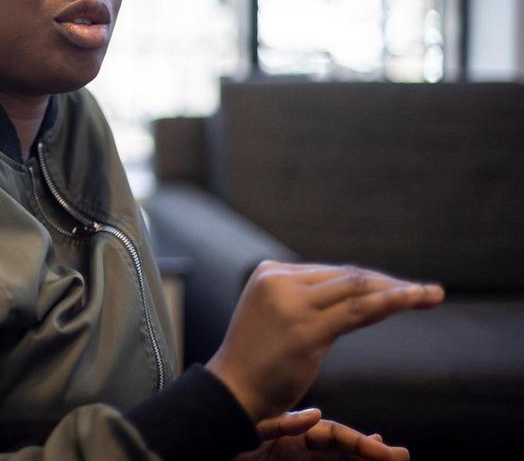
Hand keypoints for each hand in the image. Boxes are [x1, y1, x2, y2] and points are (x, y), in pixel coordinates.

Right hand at [206, 261, 443, 421]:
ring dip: (400, 291)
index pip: (331, 273)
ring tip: (431, 295)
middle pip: (347, 277)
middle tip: (426, 292)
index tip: (400, 289)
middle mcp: (279, 280)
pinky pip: (359, 311)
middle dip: (390, 283)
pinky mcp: (306, 329)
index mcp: (270, 272)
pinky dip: (392, 303)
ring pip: (357, 289)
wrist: (232, 391)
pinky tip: (416, 300)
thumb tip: (350, 291)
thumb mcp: (277, 317)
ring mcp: (292, 304)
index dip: (370, 280)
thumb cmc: (257, 360)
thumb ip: (305, 299)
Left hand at [236, 408, 409, 460]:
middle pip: (342, 450)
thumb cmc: (225, 444)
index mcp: (289, 434)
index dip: (358, 442)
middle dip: (370, 454)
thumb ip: (282, 424)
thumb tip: (315, 414)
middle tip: (400, 457)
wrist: (209, 451)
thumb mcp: (253, 431)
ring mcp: (296, 460)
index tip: (383, 448)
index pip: (332, 435)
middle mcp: (297, 450)